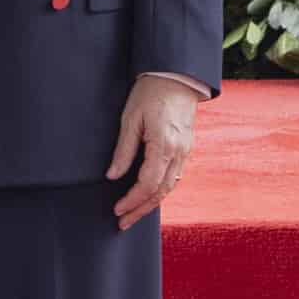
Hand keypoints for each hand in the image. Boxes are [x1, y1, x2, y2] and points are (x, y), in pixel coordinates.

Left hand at [107, 73, 199, 229]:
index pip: (147, 184)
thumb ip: (123, 149)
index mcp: (163, 145)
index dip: (132, 200)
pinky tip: (150, 195)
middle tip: (123, 223)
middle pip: (160, 192)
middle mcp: (178, 152)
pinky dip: (161, 190)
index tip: (117, 210)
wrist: (177, 75)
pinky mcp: (186, 147)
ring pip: (170, 187)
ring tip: (134, 214)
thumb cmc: (151, 91)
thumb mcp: (130, 118)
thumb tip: (113, 176)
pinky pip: (175, 175)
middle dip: (141, 210)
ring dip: (152, 203)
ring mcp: (185, 151)